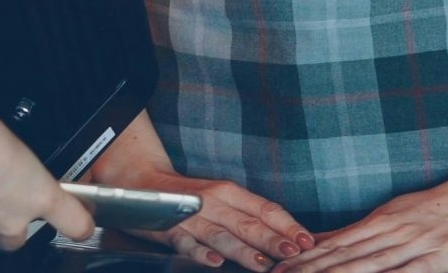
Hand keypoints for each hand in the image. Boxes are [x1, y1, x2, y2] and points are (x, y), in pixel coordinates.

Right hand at [0, 112, 93, 250]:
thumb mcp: (13, 136)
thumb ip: (19, 156)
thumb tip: (11, 155)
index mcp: (38, 195)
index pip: (75, 222)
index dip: (82, 223)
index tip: (83, 219)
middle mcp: (13, 219)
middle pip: (23, 236)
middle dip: (18, 220)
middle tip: (9, 194)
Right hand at [89, 113, 310, 268]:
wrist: (141, 183)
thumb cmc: (191, 195)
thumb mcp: (223, 198)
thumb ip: (249, 216)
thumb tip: (287, 235)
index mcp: (230, 192)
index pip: (265, 208)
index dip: (286, 224)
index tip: (307, 239)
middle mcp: (213, 202)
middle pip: (248, 223)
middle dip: (273, 239)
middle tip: (295, 252)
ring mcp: (192, 218)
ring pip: (223, 236)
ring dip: (245, 251)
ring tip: (264, 264)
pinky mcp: (170, 231)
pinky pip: (188, 245)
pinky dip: (202, 254)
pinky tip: (216, 263)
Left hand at [281, 170, 447, 272]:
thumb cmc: (444, 205)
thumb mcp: (397, 213)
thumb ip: (364, 231)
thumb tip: (326, 240)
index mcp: (380, 221)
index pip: (334, 243)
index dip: (305, 258)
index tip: (276, 266)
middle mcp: (390, 231)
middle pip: (342, 255)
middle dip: (308, 269)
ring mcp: (413, 243)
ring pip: (367, 264)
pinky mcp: (438, 256)